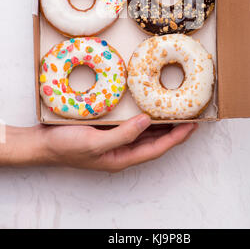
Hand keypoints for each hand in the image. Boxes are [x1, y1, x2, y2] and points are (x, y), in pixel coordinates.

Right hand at [1, 116, 197, 170]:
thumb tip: (148, 121)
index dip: (177, 138)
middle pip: (154, 141)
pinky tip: (147, 106)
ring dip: (160, 123)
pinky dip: (143, 116)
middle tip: (191, 115)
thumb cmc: (65, 147)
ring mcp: (114, 140)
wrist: (41, 144)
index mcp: (121, 158)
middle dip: (174, 130)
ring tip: (176, 110)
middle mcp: (121, 150)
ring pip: (144, 133)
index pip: (157, 149)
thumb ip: (123, 135)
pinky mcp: (107, 130)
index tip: (193, 126)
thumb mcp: (95, 143)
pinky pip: (131, 124)